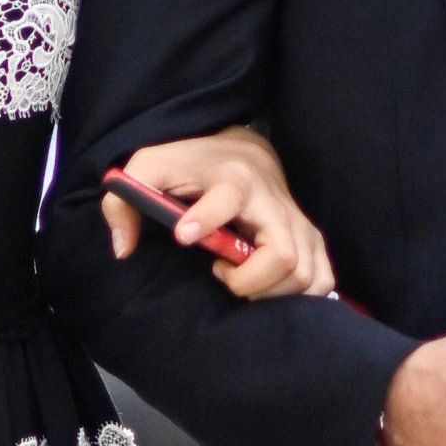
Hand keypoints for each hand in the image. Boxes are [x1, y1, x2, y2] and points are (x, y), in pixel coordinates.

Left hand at [98, 128, 333, 298]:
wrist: (242, 150)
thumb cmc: (189, 165)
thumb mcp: (148, 168)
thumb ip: (123, 201)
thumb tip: (124, 249)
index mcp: (231, 179)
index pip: (227, 197)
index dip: (206, 219)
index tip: (184, 236)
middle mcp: (271, 201)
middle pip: (281, 254)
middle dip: (248, 280)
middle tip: (220, 271)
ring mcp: (297, 221)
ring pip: (304, 274)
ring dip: (269, 290)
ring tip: (238, 275)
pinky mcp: (311, 238)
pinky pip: (322, 279)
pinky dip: (298, 295)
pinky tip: (267, 286)